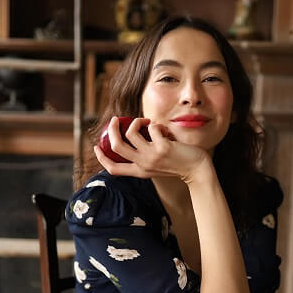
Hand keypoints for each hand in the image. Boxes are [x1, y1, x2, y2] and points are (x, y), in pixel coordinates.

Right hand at [94, 116, 210, 182]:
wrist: (197, 170)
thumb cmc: (178, 164)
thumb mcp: (156, 165)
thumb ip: (144, 156)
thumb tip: (132, 135)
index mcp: (139, 172)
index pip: (113, 169)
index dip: (101, 158)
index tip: (96, 146)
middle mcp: (142, 165)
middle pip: (116, 146)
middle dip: (112, 129)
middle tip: (115, 120)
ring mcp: (151, 157)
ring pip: (131, 133)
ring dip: (136, 121)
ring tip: (146, 122)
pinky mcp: (162, 148)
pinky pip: (152, 128)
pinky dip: (156, 124)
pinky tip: (164, 130)